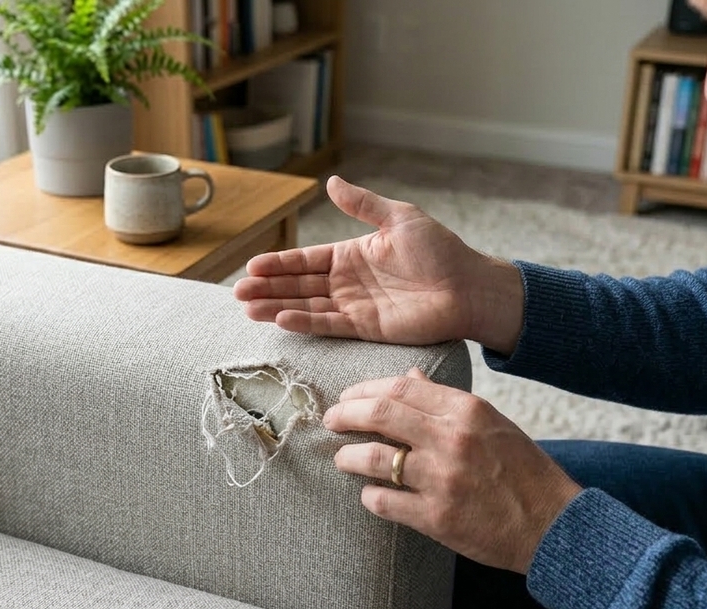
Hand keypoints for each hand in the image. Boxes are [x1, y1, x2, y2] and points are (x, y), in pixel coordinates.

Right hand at [233, 176, 524, 352]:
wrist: (468, 286)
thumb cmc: (440, 251)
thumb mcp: (399, 217)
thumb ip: (363, 204)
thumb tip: (331, 181)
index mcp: (352, 254)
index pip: (306, 259)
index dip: (279, 263)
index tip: (252, 265)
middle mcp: (348, 282)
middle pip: (299, 285)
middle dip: (268, 288)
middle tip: (238, 291)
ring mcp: (355, 306)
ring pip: (307, 306)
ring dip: (277, 306)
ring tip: (248, 308)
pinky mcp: (366, 327)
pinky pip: (328, 324)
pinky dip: (304, 322)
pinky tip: (280, 319)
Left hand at [323, 368, 581, 573]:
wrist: (552, 524)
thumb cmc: (522, 470)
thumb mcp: (492, 423)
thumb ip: (447, 401)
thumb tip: (409, 379)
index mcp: (466, 411)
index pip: (400, 388)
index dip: (364, 390)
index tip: (348, 398)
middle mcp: (452, 439)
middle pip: (379, 415)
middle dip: (345, 416)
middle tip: (331, 421)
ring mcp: (442, 479)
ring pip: (373, 459)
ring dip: (348, 457)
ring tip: (342, 459)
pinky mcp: (436, 517)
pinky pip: (383, 502)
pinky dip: (370, 497)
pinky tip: (370, 495)